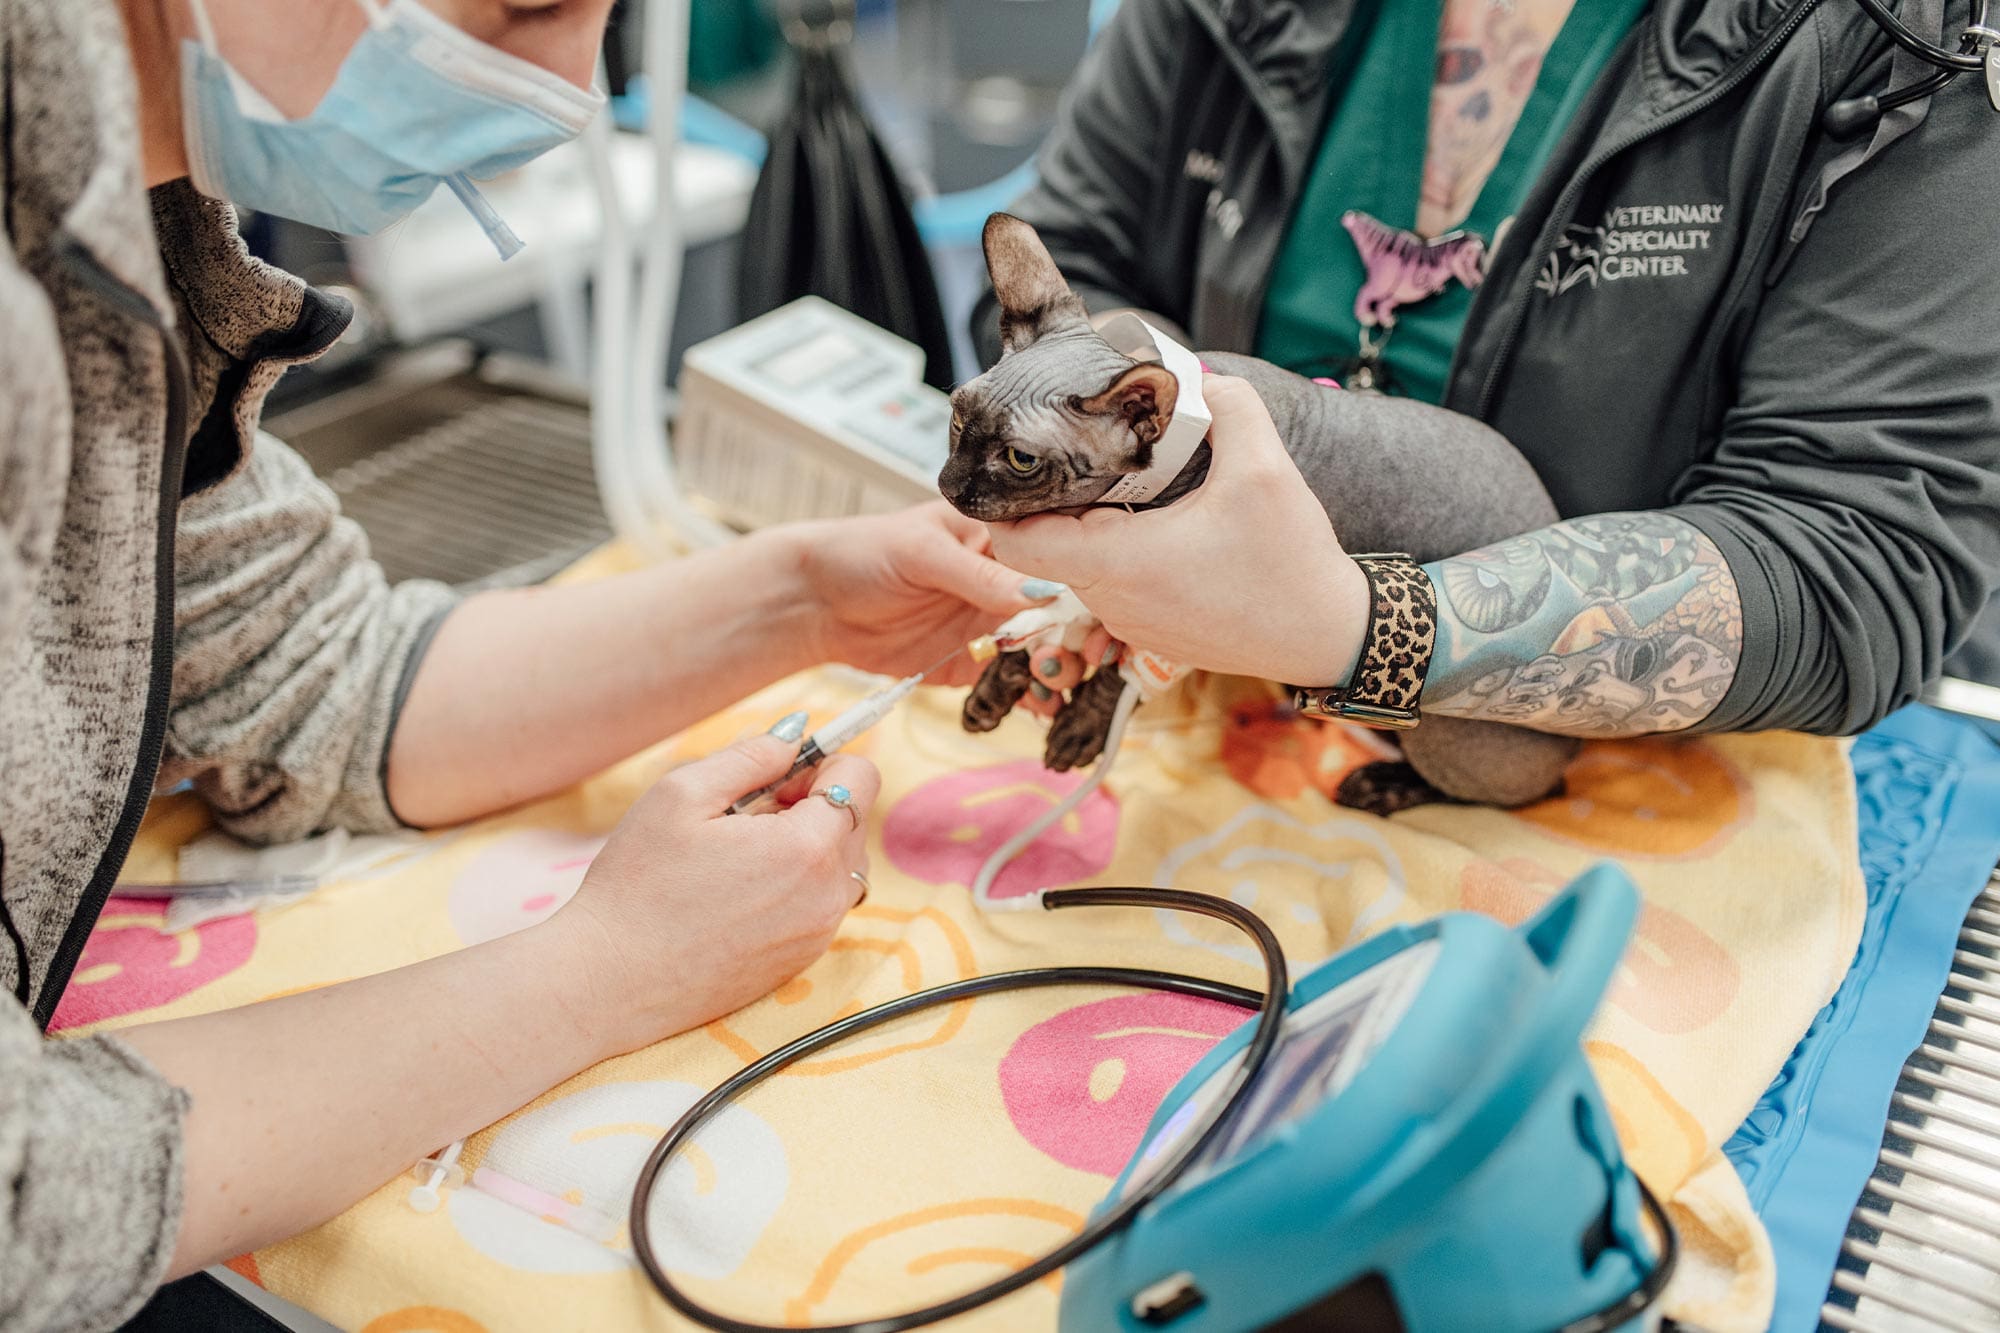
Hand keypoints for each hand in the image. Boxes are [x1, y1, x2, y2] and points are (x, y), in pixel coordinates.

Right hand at [552, 734, 878, 1050]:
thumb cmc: (638, 884)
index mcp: (806, 847)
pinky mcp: (802, 961)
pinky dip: (795, 886)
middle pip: (853, 821)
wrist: (610, 981)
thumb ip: (751, 755)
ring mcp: (818, 934)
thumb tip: (798, 732)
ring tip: (738, 856)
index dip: (822, 763)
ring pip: (840, 865)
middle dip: (811, 804)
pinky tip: (737, 894)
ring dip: (806, 847)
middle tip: (744, 816)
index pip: (860, 779)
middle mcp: (827, 896)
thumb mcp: (682, 794)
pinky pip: (821, 904)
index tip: (776, 776)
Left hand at [786, 502, 1055, 685]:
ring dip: (1058, 669)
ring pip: (1044, 649)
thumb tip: (1046, 591)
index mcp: (1002, 537)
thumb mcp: (924, 552)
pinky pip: (1013, 681)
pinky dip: (1031, 696)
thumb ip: (984, 575)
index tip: (1093, 615)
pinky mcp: (973, 663)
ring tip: (1053, 682)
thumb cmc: (863, 552)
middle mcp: (1007, 581)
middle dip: (1076, 637)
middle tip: (1073, 658)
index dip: (1082, 587)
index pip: (1059, 559)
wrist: (815, 603)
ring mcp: (992, 624)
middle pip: (1062, 611)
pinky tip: (1041, 705)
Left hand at [987, 375, 1369, 686]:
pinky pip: (1111, 588)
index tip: (1025, 463)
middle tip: (1080, 453)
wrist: (1329, 637)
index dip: (1003, 503)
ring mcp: (1129, 623)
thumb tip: (1202, 377)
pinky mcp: (1153, 633)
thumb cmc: (1292, 563)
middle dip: (1054, 500)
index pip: (1015, 541)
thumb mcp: (1266, 469)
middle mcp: (1112, 601)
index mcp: (1119, 563)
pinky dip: (1116, 554)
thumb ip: (1230, 407)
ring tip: (1120, 482)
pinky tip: (1153, 520)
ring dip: (1088, 527)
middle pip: (1045, 548)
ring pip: (1079, 569)